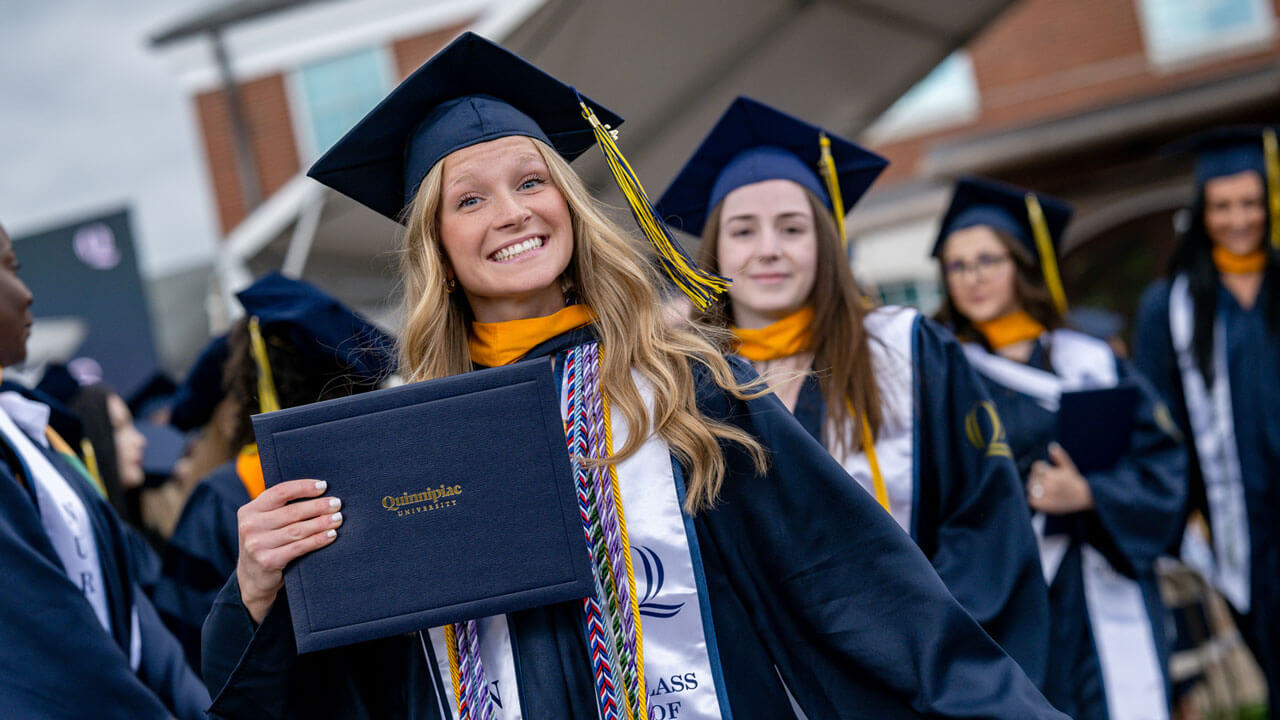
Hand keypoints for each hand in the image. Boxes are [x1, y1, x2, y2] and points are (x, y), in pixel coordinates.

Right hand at [235, 479, 342, 623]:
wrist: (252, 579)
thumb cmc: (266, 543)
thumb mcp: (264, 522)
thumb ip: (280, 507)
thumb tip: (318, 490)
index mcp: (249, 510)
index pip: (280, 492)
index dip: (304, 487)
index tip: (324, 486)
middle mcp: (250, 526)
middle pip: (292, 511)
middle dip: (318, 506)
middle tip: (337, 503)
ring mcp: (257, 545)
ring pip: (298, 530)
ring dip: (321, 523)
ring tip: (338, 518)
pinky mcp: (268, 561)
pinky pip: (299, 547)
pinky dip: (318, 540)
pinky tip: (331, 535)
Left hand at [1027, 442, 1092, 514]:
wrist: (1084, 498)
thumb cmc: (1075, 482)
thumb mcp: (1069, 467)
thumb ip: (1059, 456)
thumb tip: (1052, 445)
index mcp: (1051, 473)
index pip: (1036, 467)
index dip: (1040, 470)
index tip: (1047, 475)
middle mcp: (1046, 483)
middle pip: (1032, 478)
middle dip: (1037, 479)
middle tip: (1046, 485)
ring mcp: (1044, 494)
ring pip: (1030, 488)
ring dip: (1034, 489)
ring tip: (1044, 492)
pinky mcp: (1042, 505)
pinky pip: (1031, 500)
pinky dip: (1034, 500)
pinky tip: (1042, 499)